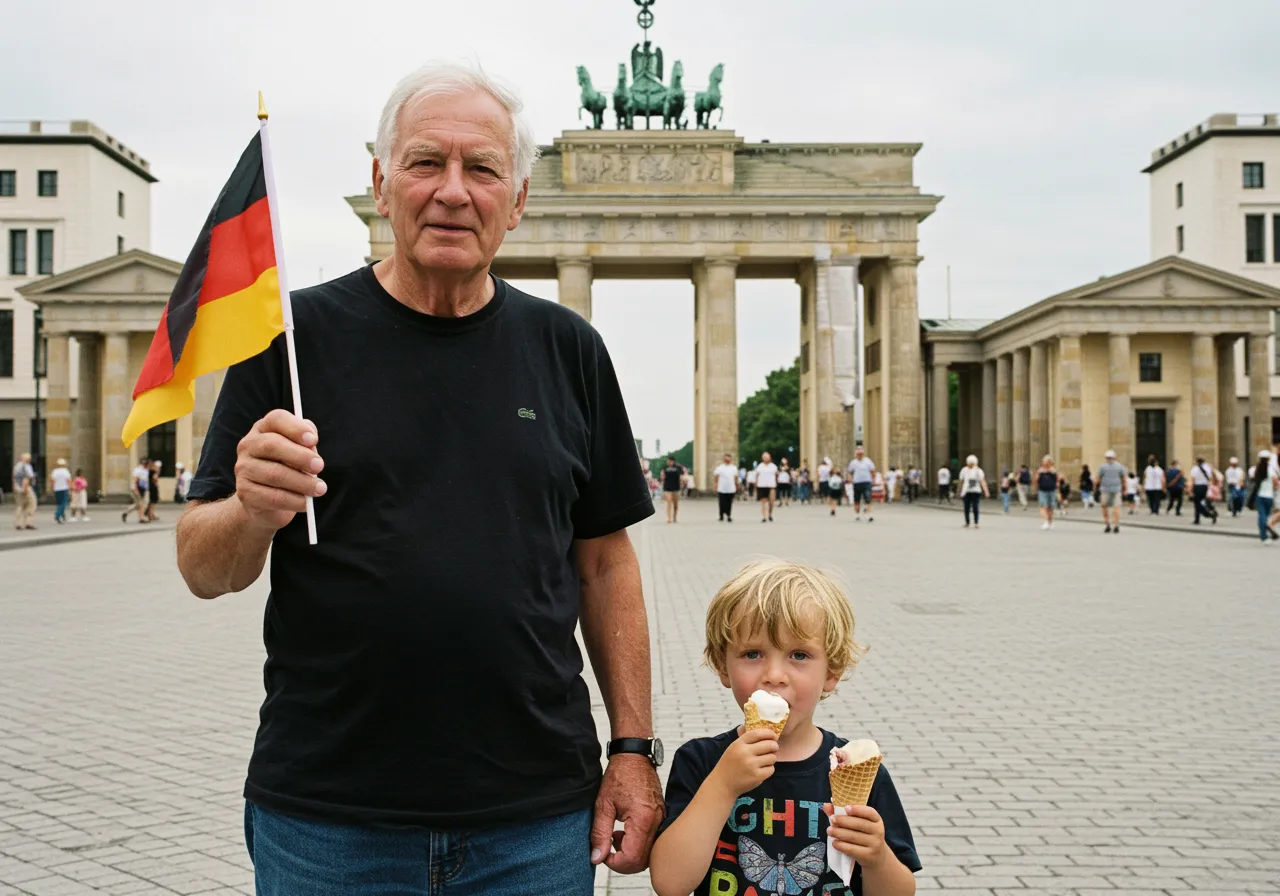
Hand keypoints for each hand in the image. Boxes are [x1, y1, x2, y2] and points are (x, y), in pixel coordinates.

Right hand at [233, 409, 325, 532]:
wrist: (266, 503)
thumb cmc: (288, 469)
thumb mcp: (299, 452)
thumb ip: (306, 443)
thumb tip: (311, 445)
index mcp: (263, 429)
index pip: (276, 419)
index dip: (296, 428)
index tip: (314, 440)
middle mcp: (248, 445)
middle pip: (272, 445)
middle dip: (300, 456)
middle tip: (320, 466)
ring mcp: (243, 469)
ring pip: (274, 474)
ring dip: (302, 482)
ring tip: (319, 488)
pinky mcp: (245, 493)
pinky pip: (272, 497)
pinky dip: (294, 500)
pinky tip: (306, 502)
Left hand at [590, 754, 663, 873]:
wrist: (634, 756)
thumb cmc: (619, 775)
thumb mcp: (603, 804)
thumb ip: (599, 834)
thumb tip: (597, 858)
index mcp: (642, 819)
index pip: (632, 858)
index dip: (614, 863)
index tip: (602, 854)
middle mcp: (656, 822)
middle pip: (642, 861)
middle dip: (622, 861)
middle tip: (607, 847)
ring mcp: (661, 820)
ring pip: (648, 853)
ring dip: (630, 853)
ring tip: (615, 835)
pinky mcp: (661, 817)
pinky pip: (651, 841)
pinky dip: (637, 844)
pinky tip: (625, 830)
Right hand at [711, 727, 778, 797]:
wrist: (722, 784)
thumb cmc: (729, 764)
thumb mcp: (733, 748)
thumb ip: (746, 740)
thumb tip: (763, 731)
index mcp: (738, 744)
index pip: (758, 733)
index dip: (769, 733)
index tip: (774, 736)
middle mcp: (745, 753)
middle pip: (769, 745)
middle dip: (774, 746)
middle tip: (773, 748)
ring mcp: (751, 765)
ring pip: (772, 757)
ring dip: (771, 759)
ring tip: (764, 761)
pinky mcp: (757, 776)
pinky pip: (771, 769)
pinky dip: (769, 769)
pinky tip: (762, 770)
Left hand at [823, 803, 888, 869]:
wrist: (877, 857)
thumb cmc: (864, 835)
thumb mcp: (859, 823)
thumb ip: (842, 813)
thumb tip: (827, 806)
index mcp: (876, 819)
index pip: (870, 812)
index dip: (858, 810)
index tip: (846, 808)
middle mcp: (878, 831)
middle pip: (859, 824)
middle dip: (844, 821)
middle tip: (832, 820)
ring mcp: (875, 844)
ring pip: (854, 837)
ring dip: (840, 833)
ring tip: (829, 831)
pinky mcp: (868, 856)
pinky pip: (853, 850)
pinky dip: (842, 846)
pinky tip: (834, 843)